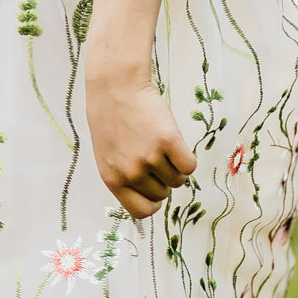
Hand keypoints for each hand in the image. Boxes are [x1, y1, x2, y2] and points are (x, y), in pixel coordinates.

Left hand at [86, 73, 196, 218]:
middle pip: (163, 194)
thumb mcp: (108, 156)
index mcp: (113, 180)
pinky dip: (186, 158)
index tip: (154, 188)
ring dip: (175, 167)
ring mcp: (150, 158)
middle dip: (163, 180)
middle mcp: (131, 173)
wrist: (116, 86)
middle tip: (156, 157)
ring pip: (178, 180)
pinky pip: (189, 166)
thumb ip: (124, 178)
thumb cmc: (111, 119)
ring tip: (162, 146)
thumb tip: (150, 200)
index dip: (152, 202)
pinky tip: (175, 143)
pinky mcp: (169, 141)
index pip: (142, 211)